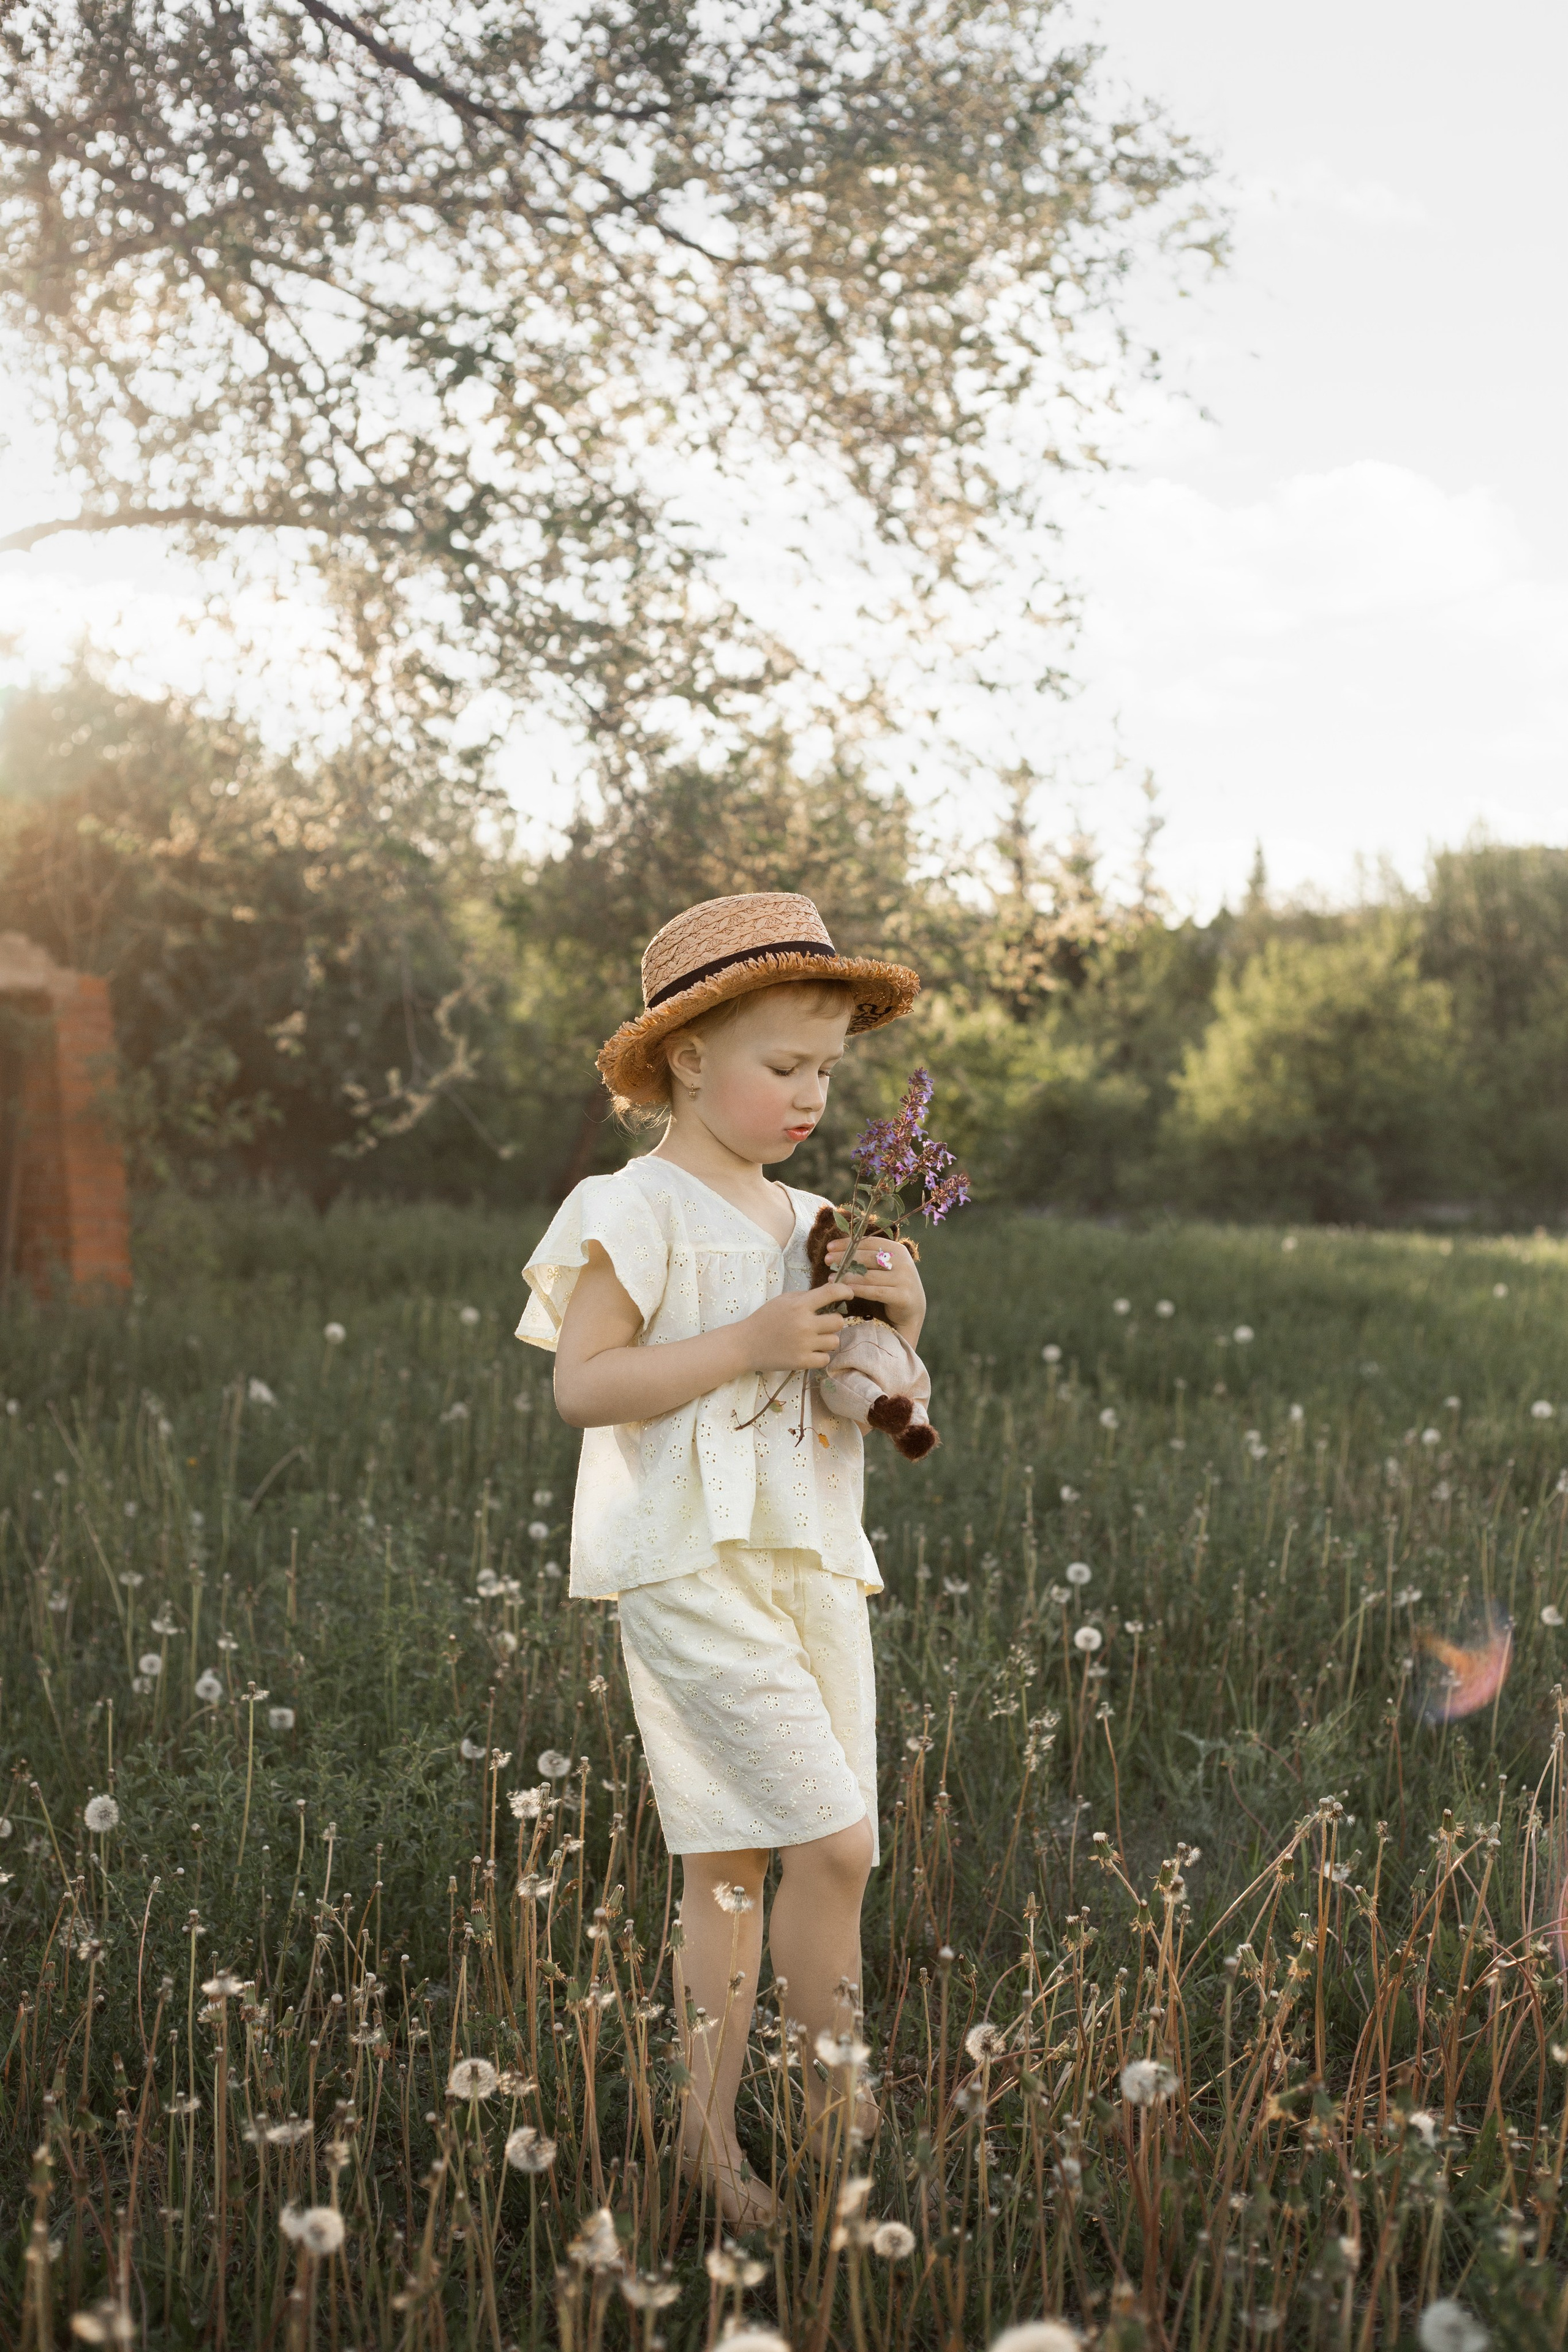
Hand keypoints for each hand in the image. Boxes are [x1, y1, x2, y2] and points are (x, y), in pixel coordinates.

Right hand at [738, 1284, 855, 1372]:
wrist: (745, 1345)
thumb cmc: (765, 1319)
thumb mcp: (783, 1300)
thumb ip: (807, 1296)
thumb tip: (831, 1292)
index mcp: (799, 1305)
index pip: (831, 1293)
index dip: (845, 1291)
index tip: (849, 1294)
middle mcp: (805, 1324)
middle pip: (839, 1322)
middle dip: (833, 1322)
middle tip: (822, 1324)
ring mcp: (804, 1344)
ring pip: (835, 1341)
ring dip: (827, 1340)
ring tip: (814, 1340)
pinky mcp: (802, 1362)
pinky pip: (826, 1359)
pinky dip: (820, 1356)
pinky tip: (810, 1352)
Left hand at [824, 1235, 925, 1341]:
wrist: (912, 1309)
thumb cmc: (892, 1285)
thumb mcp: (884, 1267)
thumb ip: (869, 1257)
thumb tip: (839, 1248)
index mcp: (898, 1250)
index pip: (870, 1242)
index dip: (848, 1243)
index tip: (830, 1247)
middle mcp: (903, 1263)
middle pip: (868, 1258)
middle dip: (845, 1258)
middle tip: (827, 1260)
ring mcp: (904, 1280)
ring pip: (870, 1276)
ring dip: (848, 1276)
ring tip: (831, 1278)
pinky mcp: (902, 1297)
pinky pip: (875, 1292)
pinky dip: (859, 1290)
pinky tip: (845, 1290)